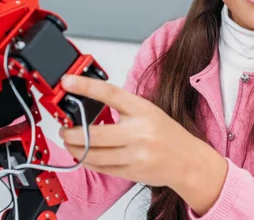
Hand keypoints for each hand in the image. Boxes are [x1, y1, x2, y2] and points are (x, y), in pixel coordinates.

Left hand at [58, 74, 227, 214]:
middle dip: (71, 132)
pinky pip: (101, 167)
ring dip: (74, 148)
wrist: (189, 161)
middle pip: (94, 132)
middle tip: (63, 128)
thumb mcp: (148, 111)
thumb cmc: (167, 134)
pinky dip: (86, 161)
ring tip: (69, 142)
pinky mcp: (132, 172)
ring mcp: (136, 154)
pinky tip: (83, 155)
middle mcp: (139, 131)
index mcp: (143, 109)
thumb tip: (90, 102)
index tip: (68, 82)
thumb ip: (122, 107)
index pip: (110, 94)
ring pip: (93, 153)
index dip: (86, 87)